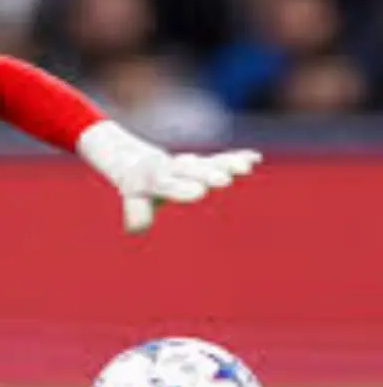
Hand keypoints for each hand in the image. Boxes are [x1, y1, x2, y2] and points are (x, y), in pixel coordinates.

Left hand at [77, 121, 262, 232]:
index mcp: (153, 179)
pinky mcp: (205, 163)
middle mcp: (173, 168)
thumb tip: (137, 228)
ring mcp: (191, 164)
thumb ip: (135, 214)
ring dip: (227, 164)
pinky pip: (222, 159)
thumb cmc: (139, 191)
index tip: (199, 192)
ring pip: (209, 163)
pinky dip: (237, 158)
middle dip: (207, 174)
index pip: (166, 183)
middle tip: (224, 180)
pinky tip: (255, 158)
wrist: (139, 163)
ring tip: (245, 167)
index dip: (180, 188)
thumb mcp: (132, 202)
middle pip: (191, 170)